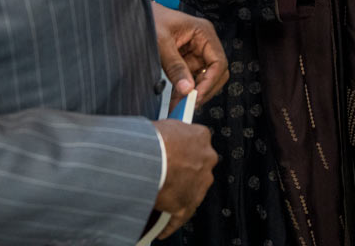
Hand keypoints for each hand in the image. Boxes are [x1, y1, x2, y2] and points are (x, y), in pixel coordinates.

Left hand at [152, 3, 228, 107]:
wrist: (136, 16)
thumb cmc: (151, 20)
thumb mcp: (161, 43)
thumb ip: (175, 66)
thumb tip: (187, 89)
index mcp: (204, 33)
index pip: (218, 62)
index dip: (210, 82)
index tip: (196, 97)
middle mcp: (204, 43)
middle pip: (215, 73)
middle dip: (204, 90)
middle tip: (188, 105)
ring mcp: (196, 53)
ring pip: (203, 79)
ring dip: (193, 94)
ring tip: (178, 106)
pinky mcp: (187, 60)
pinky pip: (191, 79)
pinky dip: (185, 91)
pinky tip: (176, 101)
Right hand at [152, 120, 218, 234]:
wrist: (148, 157)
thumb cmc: (152, 139)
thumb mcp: (163, 126)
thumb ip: (170, 133)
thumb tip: (161, 137)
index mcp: (201, 136)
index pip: (196, 143)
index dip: (183, 149)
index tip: (175, 154)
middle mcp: (206, 159)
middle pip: (197, 167)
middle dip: (184, 172)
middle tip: (167, 174)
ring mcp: (200, 182)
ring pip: (192, 190)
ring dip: (178, 195)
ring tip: (160, 199)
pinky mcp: (188, 203)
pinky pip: (180, 216)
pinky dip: (170, 224)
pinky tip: (161, 229)